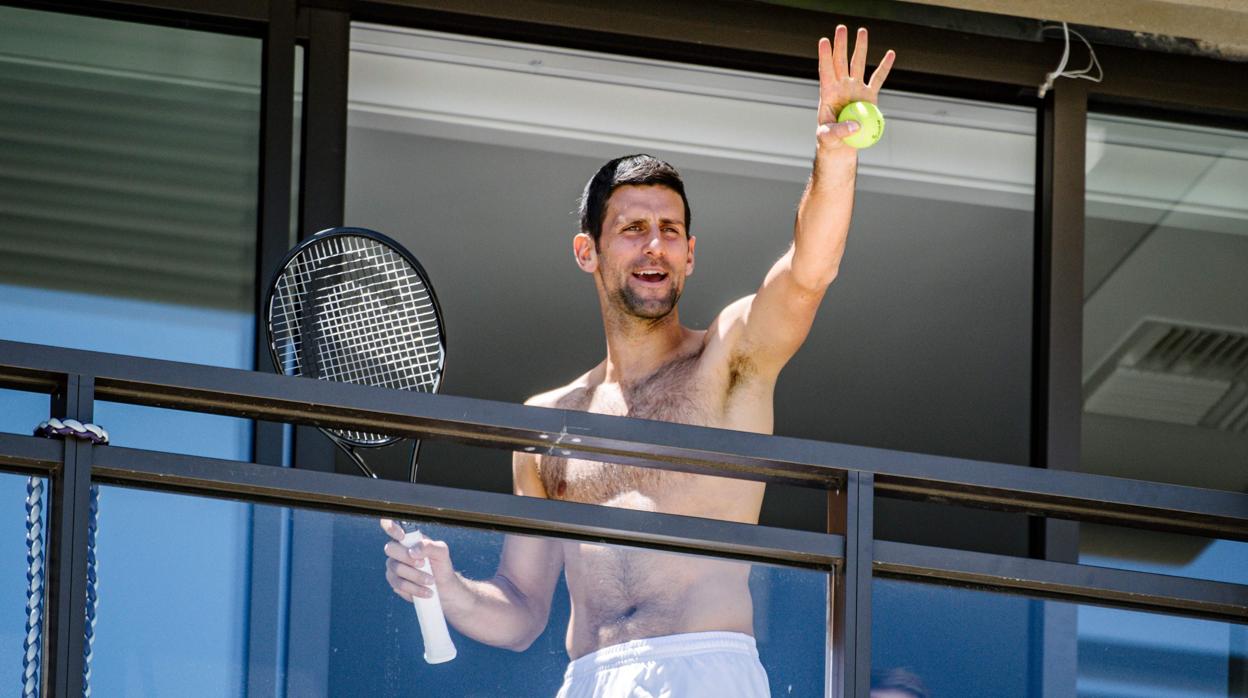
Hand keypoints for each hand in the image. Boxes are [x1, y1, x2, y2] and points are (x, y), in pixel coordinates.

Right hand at [381, 519, 455, 601]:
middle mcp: (397, 550)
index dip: (390, 526)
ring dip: (416, 576)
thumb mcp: (441, 552)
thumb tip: (412, 551)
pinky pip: (398, 585)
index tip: (402, 536)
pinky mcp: (394, 582)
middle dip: (408, 558)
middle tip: (424, 564)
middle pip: (390, 548)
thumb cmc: (441, 565)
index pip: (390, 525)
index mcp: (408, 538)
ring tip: (431, 581)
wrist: (443, 587)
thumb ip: (429, 546)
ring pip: (396, 568)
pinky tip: (426, 591)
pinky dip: (414, 588)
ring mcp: (393, 566)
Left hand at [816, 26, 895, 149]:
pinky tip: (891, 53)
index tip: (823, 41)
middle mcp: (842, 86)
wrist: (842, 144)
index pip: (826, 71)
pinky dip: (885, 66)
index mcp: (829, 93)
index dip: (824, 57)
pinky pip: (878, 79)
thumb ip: (839, 131)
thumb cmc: (829, 140)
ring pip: (858, 64)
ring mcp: (855, 88)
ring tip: (862, 30)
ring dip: (860, 47)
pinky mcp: (868, 96)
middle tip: (841, 28)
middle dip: (841, 45)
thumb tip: (855, 126)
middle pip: (841, 62)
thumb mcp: (828, 137)